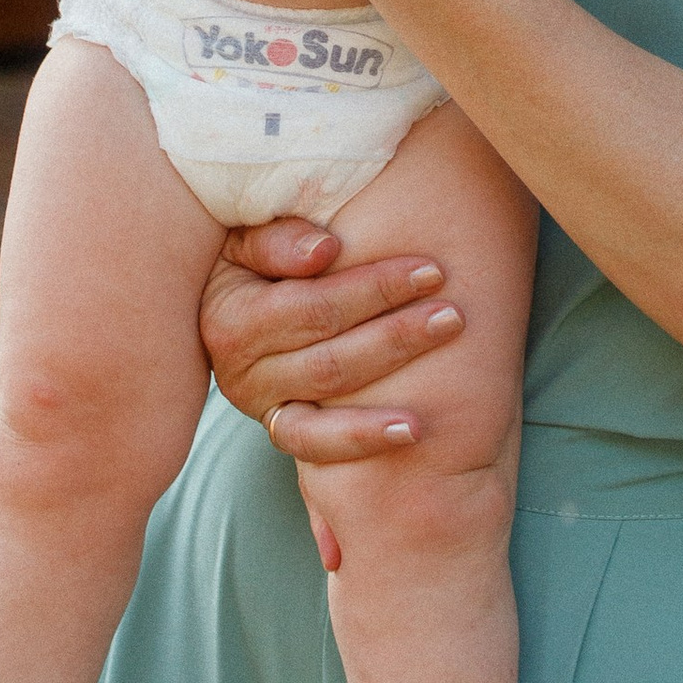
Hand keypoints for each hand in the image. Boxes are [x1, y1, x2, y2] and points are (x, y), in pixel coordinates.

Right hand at [198, 216, 466, 461]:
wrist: (237, 297)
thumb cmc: (256, 254)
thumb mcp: (251, 237)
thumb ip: (279, 238)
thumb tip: (327, 250)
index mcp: (228, 315)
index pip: (312, 306)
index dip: (373, 289)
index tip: (431, 270)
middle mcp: (238, 369)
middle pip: (329, 355)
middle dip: (397, 332)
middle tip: (453, 314)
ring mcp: (261, 404)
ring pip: (331, 394)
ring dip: (392, 370)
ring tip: (445, 349)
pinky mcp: (280, 428)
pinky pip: (316, 445)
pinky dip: (363, 437)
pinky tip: (415, 429)